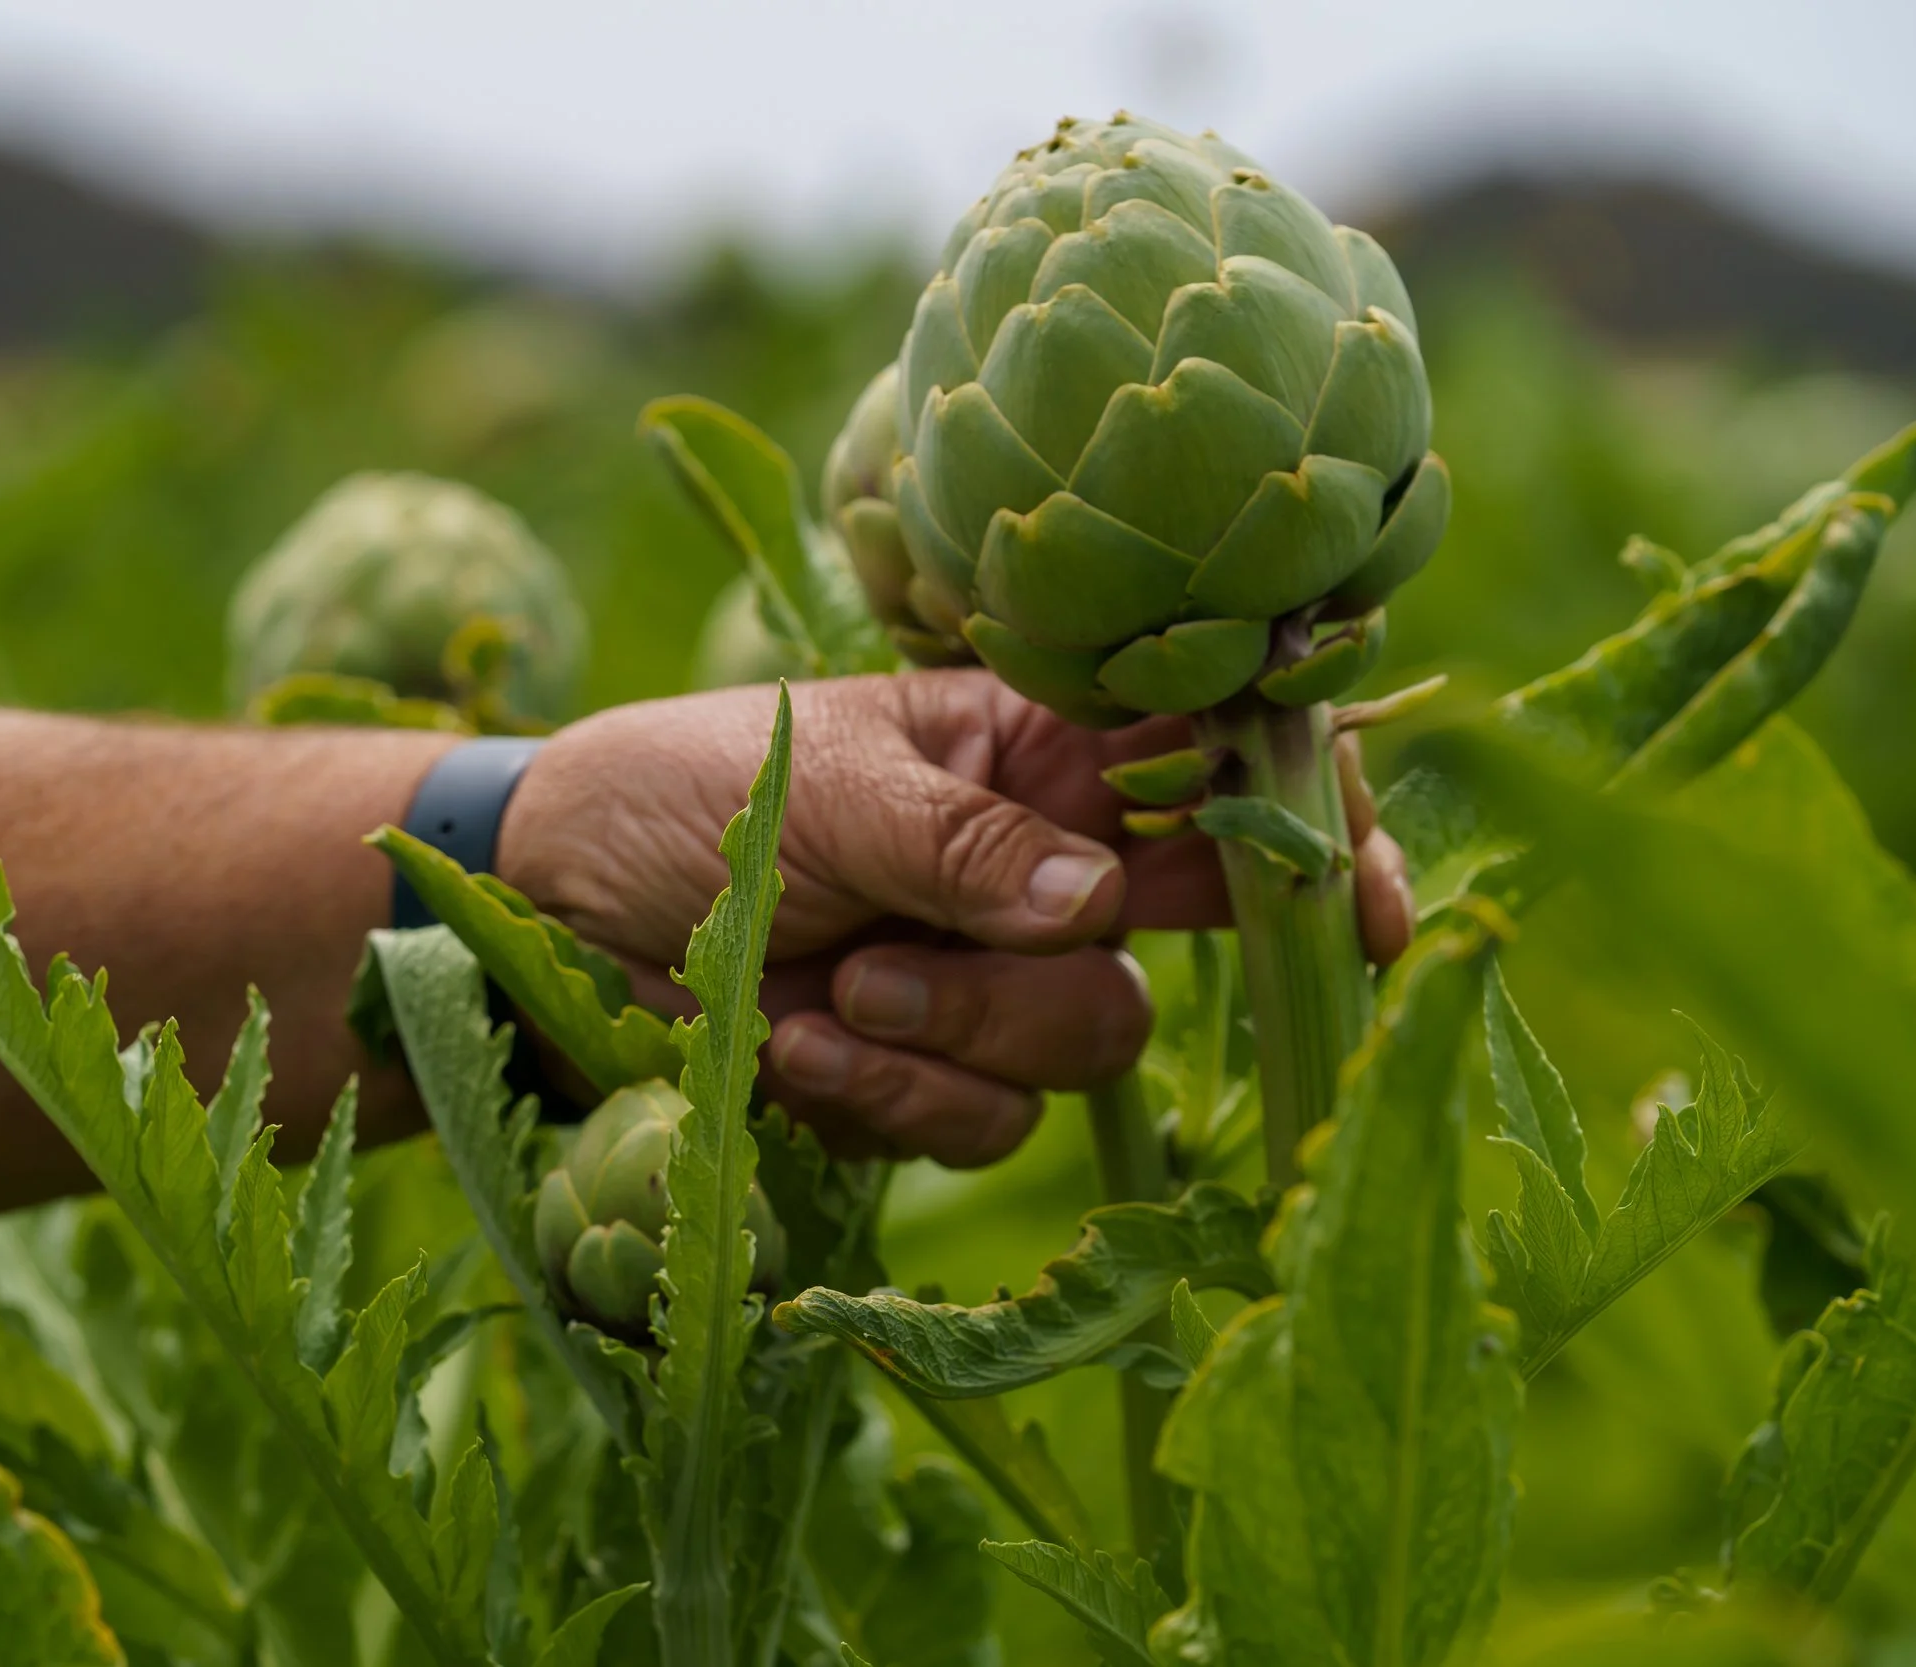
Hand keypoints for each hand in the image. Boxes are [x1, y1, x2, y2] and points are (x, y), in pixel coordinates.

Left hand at [496, 670, 1412, 1168]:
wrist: (550, 912)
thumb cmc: (677, 795)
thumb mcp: (818, 785)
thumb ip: (967, 843)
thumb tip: (1102, 903)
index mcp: (1031, 750)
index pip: (1212, 770)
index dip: (1308, 827)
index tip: (1364, 907)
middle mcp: (1036, 864)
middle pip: (1161, 936)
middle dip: (1059, 965)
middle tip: (953, 953)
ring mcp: (988, 977)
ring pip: (1083, 1043)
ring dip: (954, 1029)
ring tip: (829, 988)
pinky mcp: (931, 1075)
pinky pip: (985, 1119)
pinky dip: (891, 1094)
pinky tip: (791, 1043)